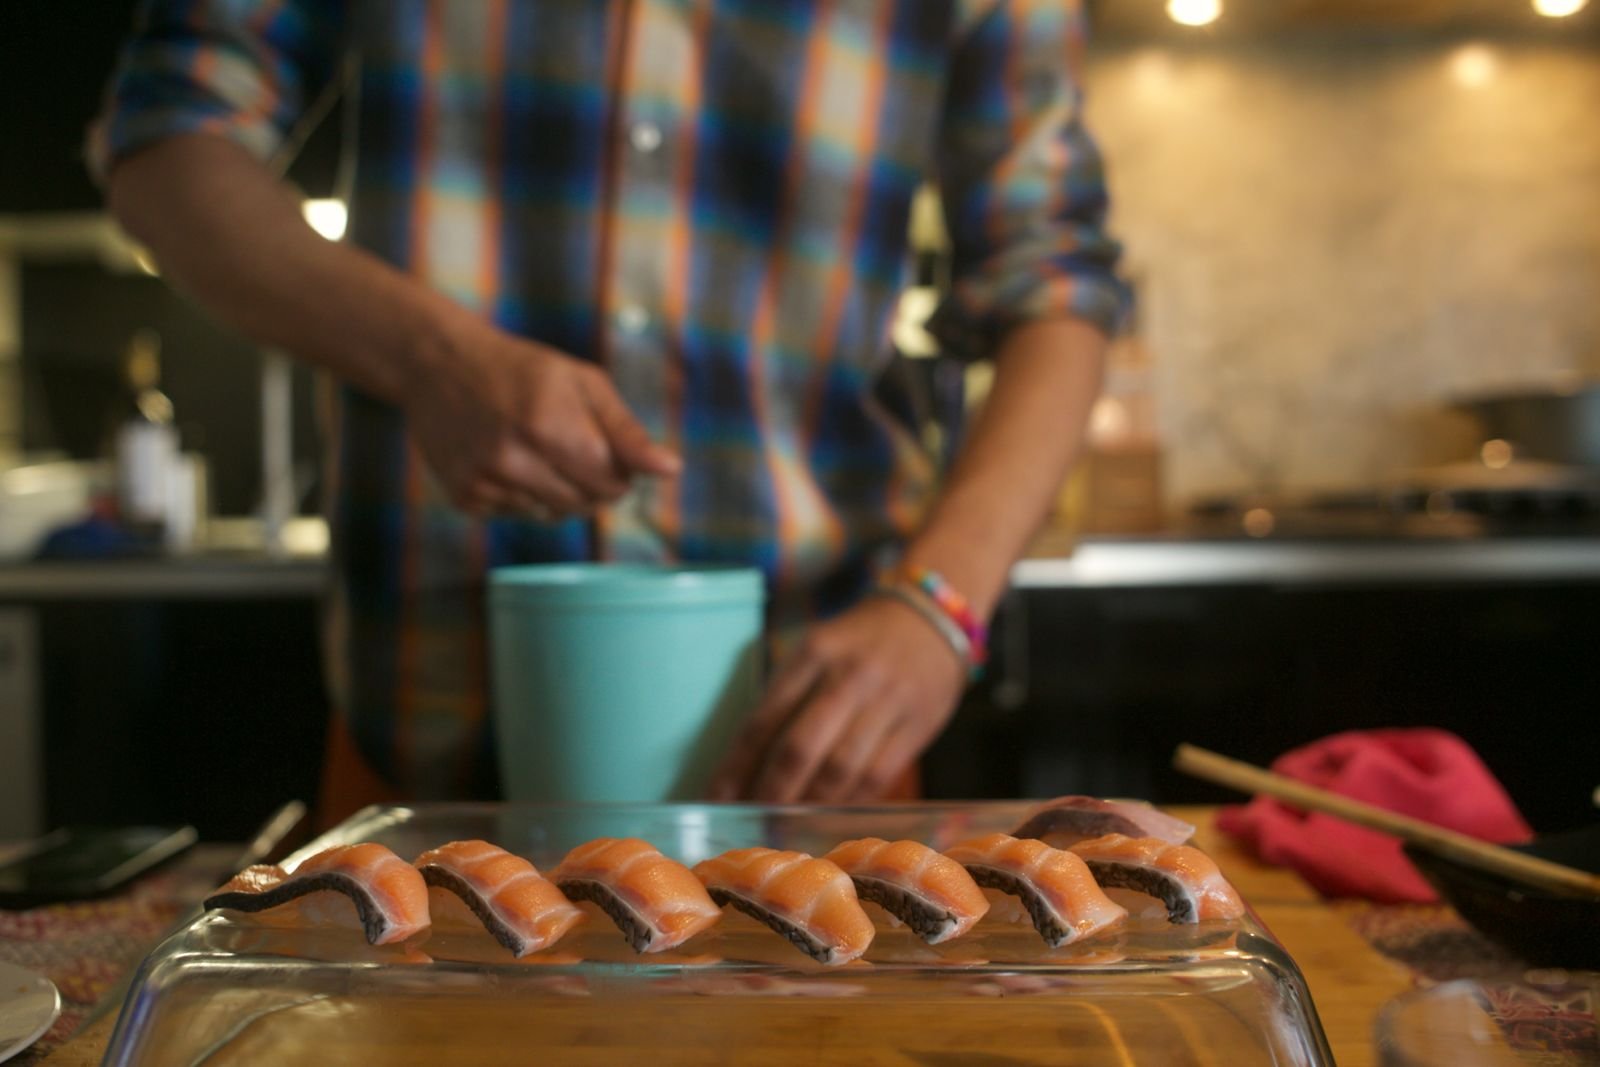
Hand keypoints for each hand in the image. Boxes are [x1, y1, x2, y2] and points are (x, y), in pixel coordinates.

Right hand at [402, 321, 679, 517]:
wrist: (440, 365)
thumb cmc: (523, 369)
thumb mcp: (583, 383)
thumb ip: (627, 432)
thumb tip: (671, 470)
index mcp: (550, 426)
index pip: (613, 483)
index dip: (620, 470)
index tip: (605, 446)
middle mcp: (514, 460)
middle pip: (586, 504)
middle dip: (594, 482)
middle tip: (573, 446)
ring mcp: (485, 482)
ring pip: (554, 515)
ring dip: (561, 491)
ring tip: (540, 449)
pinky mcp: (465, 498)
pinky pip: (520, 515)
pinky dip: (526, 495)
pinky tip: (511, 459)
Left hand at [709, 595, 967, 803]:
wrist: (931, 620)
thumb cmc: (859, 643)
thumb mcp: (816, 650)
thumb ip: (786, 699)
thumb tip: (746, 768)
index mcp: (812, 653)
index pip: (764, 719)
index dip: (735, 767)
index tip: (716, 799)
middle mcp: (848, 677)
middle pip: (799, 748)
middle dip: (769, 793)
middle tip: (749, 821)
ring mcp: (887, 702)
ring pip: (839, 769)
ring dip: (808, 805)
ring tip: (785, 827)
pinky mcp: (918, 727)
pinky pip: (877, 777)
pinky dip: (849, 802)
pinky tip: (828, 816)